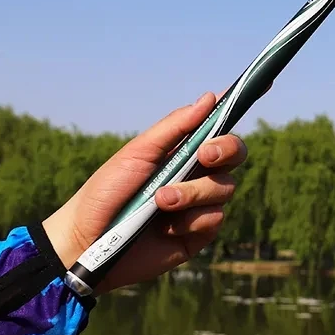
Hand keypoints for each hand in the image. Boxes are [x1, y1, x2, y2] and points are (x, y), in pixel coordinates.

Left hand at [43, 92, 245, 293]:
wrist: (86, 242)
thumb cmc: (106, 190)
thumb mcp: (139, 152)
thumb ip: (176, 126)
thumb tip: (211, 97)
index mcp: (185, 150)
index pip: (219, 128)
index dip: (234, 112)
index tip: (248, 93)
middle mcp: (197, 174)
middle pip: (235, 154)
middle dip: (225, 150)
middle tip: (204, 155)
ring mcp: (199, 204)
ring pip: (225, 188)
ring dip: (193, 192)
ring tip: (160, 201)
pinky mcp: (198, 234)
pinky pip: (214, 219)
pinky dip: (191, 220)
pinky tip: (165, 227)